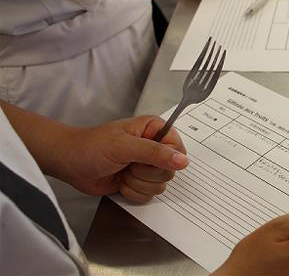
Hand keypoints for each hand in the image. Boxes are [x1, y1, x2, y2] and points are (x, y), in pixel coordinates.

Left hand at [62, 116, 188, 202]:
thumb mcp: (124, 146)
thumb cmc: (91, 147)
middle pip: (170, 170)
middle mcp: (154, 147)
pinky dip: (133, 192)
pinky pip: (149, 195)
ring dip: (138, 183)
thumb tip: (182, 160)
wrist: (70, 163)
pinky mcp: (139, 181)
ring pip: (160, 185)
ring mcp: (146, 166)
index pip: (178, 148)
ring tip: (122, 171)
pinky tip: (120, 182)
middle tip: (129, 164)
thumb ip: (155, 153)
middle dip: (146, 173)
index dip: (165, 158)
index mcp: (154, 130)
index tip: (145, 158)